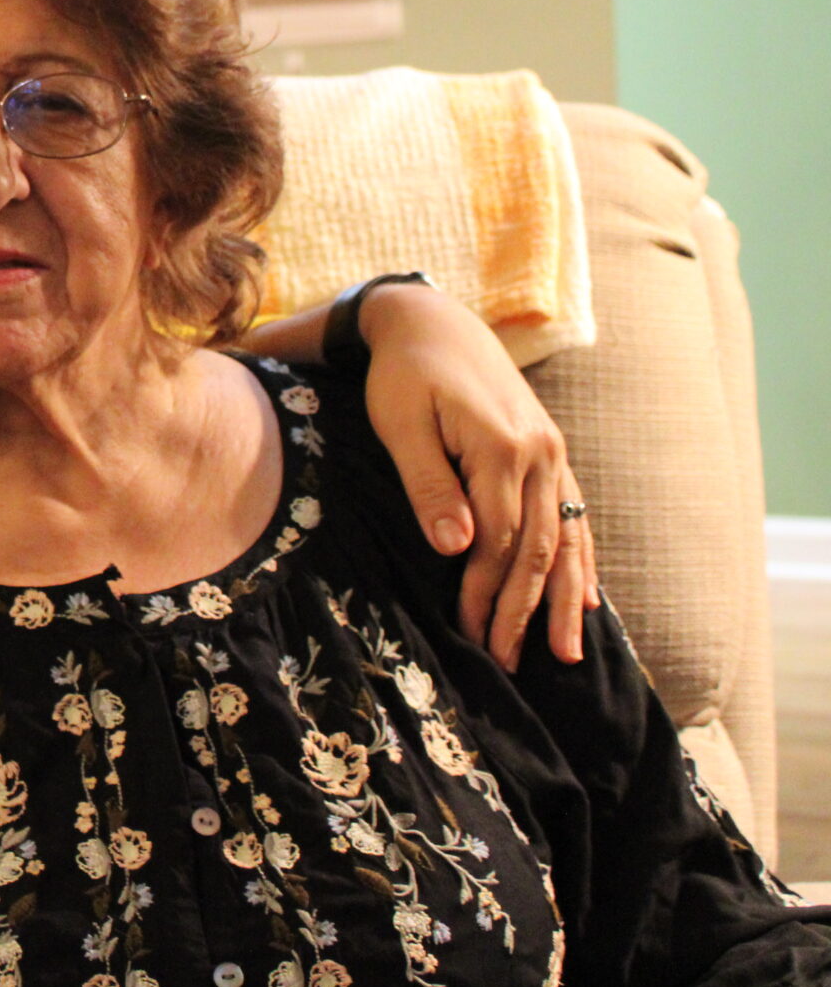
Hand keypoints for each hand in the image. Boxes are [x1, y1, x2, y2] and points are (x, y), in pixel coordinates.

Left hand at [358, 283, 599, 669]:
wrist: (433, 324)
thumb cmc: (403, 376)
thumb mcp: (401, 424)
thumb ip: (429, 484)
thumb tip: (457, 548)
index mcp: (501, 447)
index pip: (499, 538)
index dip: (486, 591)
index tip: (470, 634)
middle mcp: (540, 453)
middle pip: (537, 546)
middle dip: (523, 609)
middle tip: (507, 662)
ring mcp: (553, 453)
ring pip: (565, 537)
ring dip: (562, 597)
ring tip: (565, 653)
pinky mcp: (551, 452)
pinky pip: (574, 515)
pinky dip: (581, 559)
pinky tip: (585, 599)